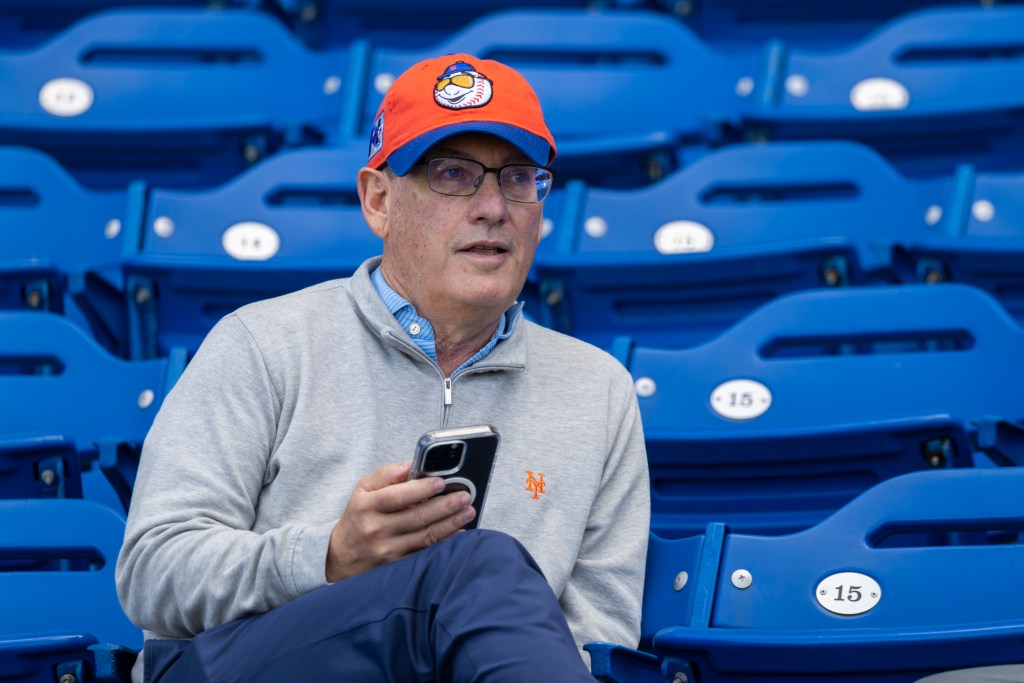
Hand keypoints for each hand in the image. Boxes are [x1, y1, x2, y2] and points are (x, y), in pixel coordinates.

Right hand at [325, 461, 474, 582]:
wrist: (342, 557)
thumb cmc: (358, 517)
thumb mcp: (362, 491)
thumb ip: (386, 474)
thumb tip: (411, 465)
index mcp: (368, 506)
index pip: (397, 496)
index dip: (421, 489)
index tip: (441, 482)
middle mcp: (377, 529)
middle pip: (417, 517)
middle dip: (445, 506)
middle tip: (465, 496)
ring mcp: (388, 550)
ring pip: (426, 536)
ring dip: (451, 523)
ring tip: (468, 511)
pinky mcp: (398, 566)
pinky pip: (426, 553)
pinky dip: (445, 543)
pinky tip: (459, 533)